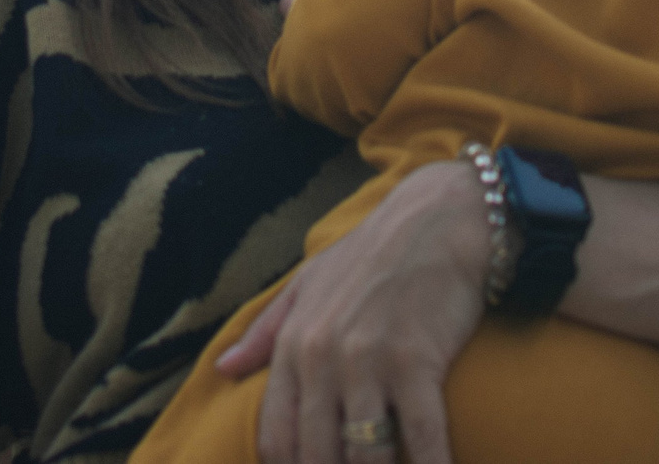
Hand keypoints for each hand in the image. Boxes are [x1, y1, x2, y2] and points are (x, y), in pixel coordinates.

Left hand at [214, 159, 488, 463]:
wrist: (436, 219)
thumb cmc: (372, 254)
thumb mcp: (308, 283)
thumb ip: (264, 331)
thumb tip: (222, 368)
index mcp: (294, 345)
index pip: (277, 436)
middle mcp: (323, 359)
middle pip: (317, 456)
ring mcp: (369, 362)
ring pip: (364, 456)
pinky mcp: (416, 363)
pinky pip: (420, 438)